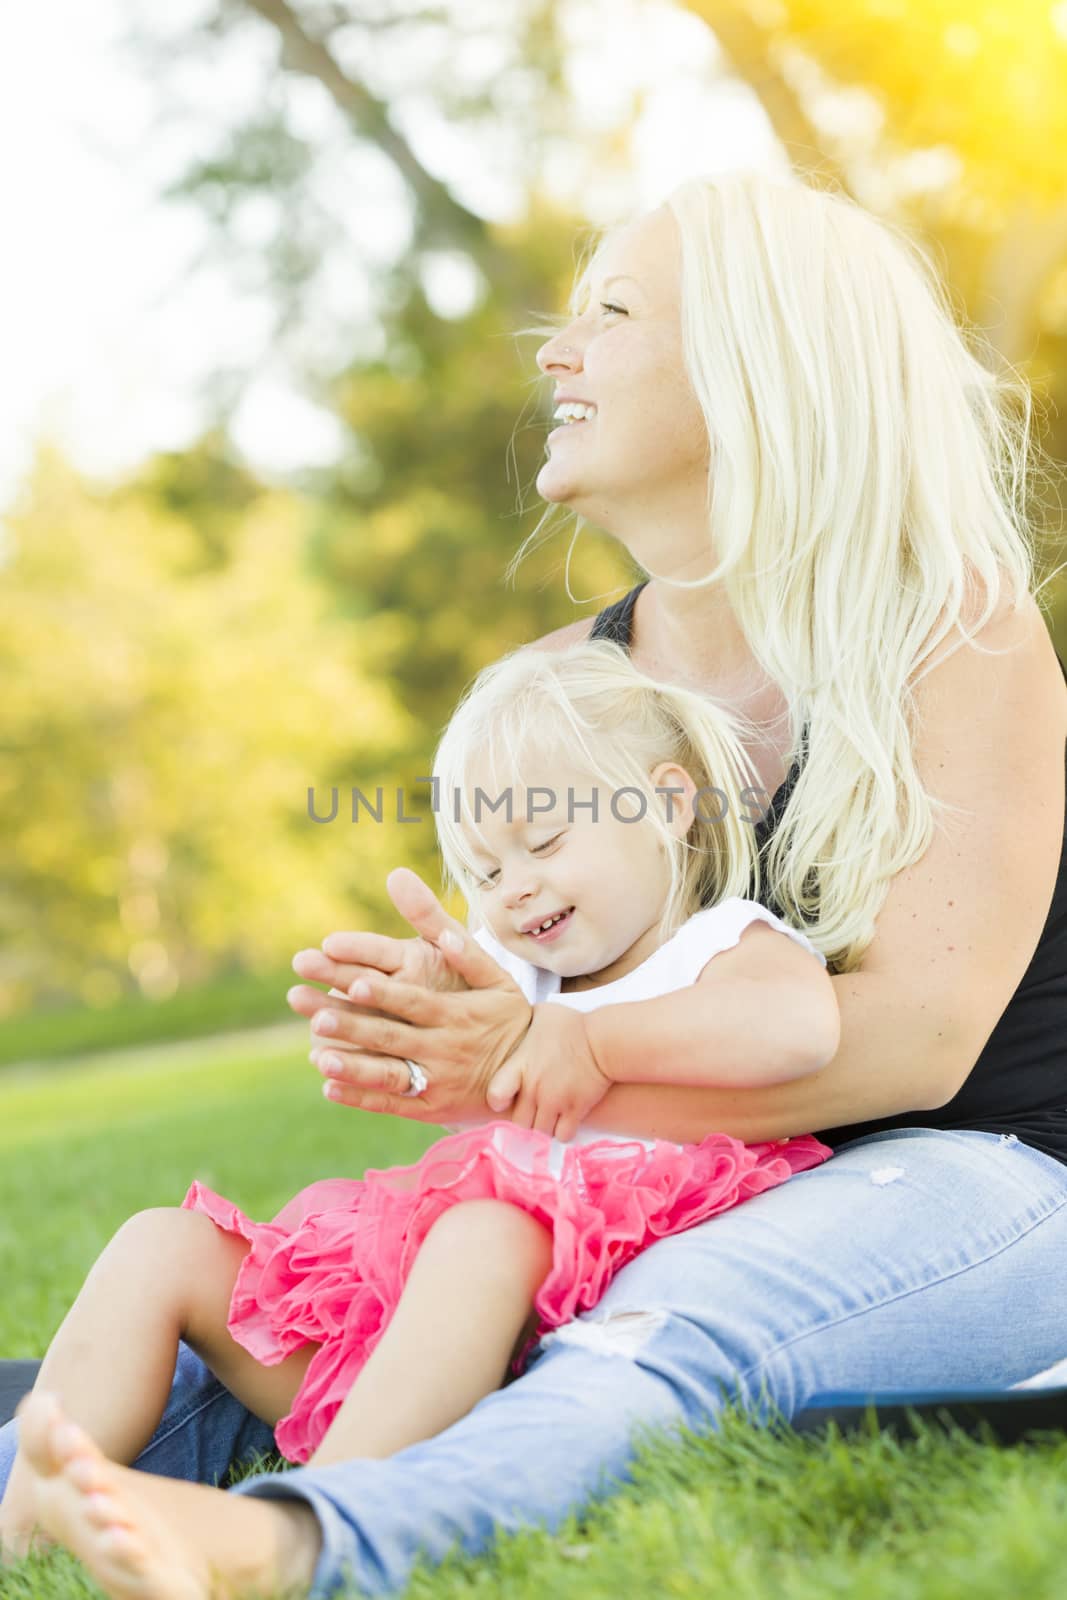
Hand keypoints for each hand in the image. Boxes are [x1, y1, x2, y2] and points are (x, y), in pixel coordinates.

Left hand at [289, 867, 533, 1120]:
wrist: (531, 1074)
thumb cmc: (509, 1018)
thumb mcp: (498, 981)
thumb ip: (469, 955)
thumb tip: (445, 933)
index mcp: (456, 1014)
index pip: (415, 1001)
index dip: (385, 993)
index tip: (354, 981)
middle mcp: (444, 1048)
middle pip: (393, 1036)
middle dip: (354, 1026)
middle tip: (317, 1016)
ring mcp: (437, 1081)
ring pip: (390, 1074)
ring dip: (353, 1067)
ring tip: (319, 1057)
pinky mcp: (431, 1107)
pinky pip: (393, 1103)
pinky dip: (361, 1098)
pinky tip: (329, 1087)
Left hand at [486, 1002, 612, 1141]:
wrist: (605, 1040)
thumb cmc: (574, 1024)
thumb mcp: (543, 1013)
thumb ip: (526, 1018)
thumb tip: (519, 1015)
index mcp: (521, 1065)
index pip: (495, 1095)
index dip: (497, 1101)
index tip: (506, 1098)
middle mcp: (534, 1088)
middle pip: (518, 1122)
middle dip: (524, 1119)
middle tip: (532, 1111)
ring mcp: (555, 1102)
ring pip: (539, 1132)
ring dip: (542, 1127)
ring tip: (548, 1117)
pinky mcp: (575, 1111)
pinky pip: (562, 1136)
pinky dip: (562, 1132)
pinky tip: (565, 1121)